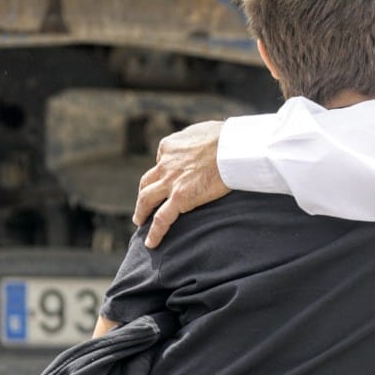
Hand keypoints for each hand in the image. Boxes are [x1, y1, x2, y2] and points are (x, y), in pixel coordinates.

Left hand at [134, 120, 227, 247]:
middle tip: (144, 204)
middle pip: (147, 181)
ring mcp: (171, 181)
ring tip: (140, 221)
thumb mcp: (202, 130)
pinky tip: (151, 243)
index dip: (165, 169)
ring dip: (141, 211)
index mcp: (170, 146)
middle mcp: (165, 164)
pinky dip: (154, 232)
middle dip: (145, 192)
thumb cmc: (227, 137)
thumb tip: (198, 145)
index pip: (162, 160)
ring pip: (146, 199)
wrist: (233, 148)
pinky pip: (162, 218)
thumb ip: (193, 139)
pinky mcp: (180, 197)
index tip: (171, 178)